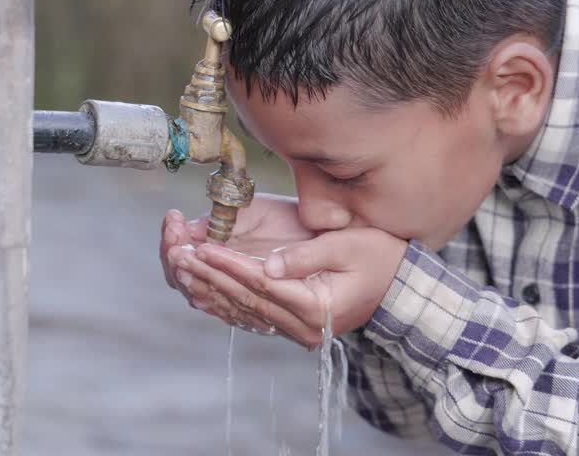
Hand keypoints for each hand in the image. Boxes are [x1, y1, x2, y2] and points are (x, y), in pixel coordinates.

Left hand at [177, 226, 407, 346]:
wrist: (401, 287)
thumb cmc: (380, 257)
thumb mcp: (350, 246)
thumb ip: (308, 255)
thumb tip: (268, 264)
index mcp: (317, 307)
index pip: (262, 284)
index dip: (229, 265)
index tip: (202, 246)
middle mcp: (303, 327)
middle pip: (245, 300)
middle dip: (209, 275)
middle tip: (178, 254)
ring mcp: (296, 331)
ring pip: (242, 311)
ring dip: (208, 288)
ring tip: (181, 266)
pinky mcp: (291, 327)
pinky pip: (248, 315)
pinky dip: (222, 300)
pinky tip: (199, 285)